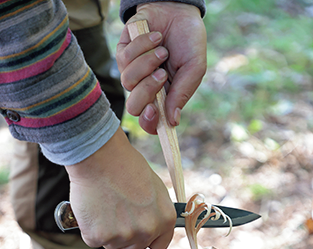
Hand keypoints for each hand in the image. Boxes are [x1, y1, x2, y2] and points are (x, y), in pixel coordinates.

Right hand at [65, 127, 175, 248]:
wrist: (100, 156)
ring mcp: (123, 236)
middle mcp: (147, 231)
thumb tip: (152, 225)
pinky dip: (90, 228)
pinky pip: (93, 240)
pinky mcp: (99, 236)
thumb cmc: (126, 166)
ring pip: (113, 245)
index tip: (138, 230)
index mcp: (165, 220)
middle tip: (116, 212)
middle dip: (125, 235)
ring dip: (107, 232)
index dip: (147, 238)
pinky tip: (93, 208)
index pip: (159, 245)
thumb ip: (156, 212)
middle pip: (134, 248)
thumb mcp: (154, 188)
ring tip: (104, 205)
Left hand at [116, 2, 206, 133]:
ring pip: (128, 82)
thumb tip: (173, 121)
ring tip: (162, 51)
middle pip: (134, 107)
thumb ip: (183, 93)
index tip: (155, 111)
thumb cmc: (189, 41)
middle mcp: (147, 90)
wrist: (178, 9)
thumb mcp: (194, 67)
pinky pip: (125, 58)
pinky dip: (143, 46)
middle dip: (147, 91)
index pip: (151, 123)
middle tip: (162, 74)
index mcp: (164, 99)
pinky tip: (155, 37)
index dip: (150, 123)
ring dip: (147, 64)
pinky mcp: (123, 54)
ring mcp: (133, 73)